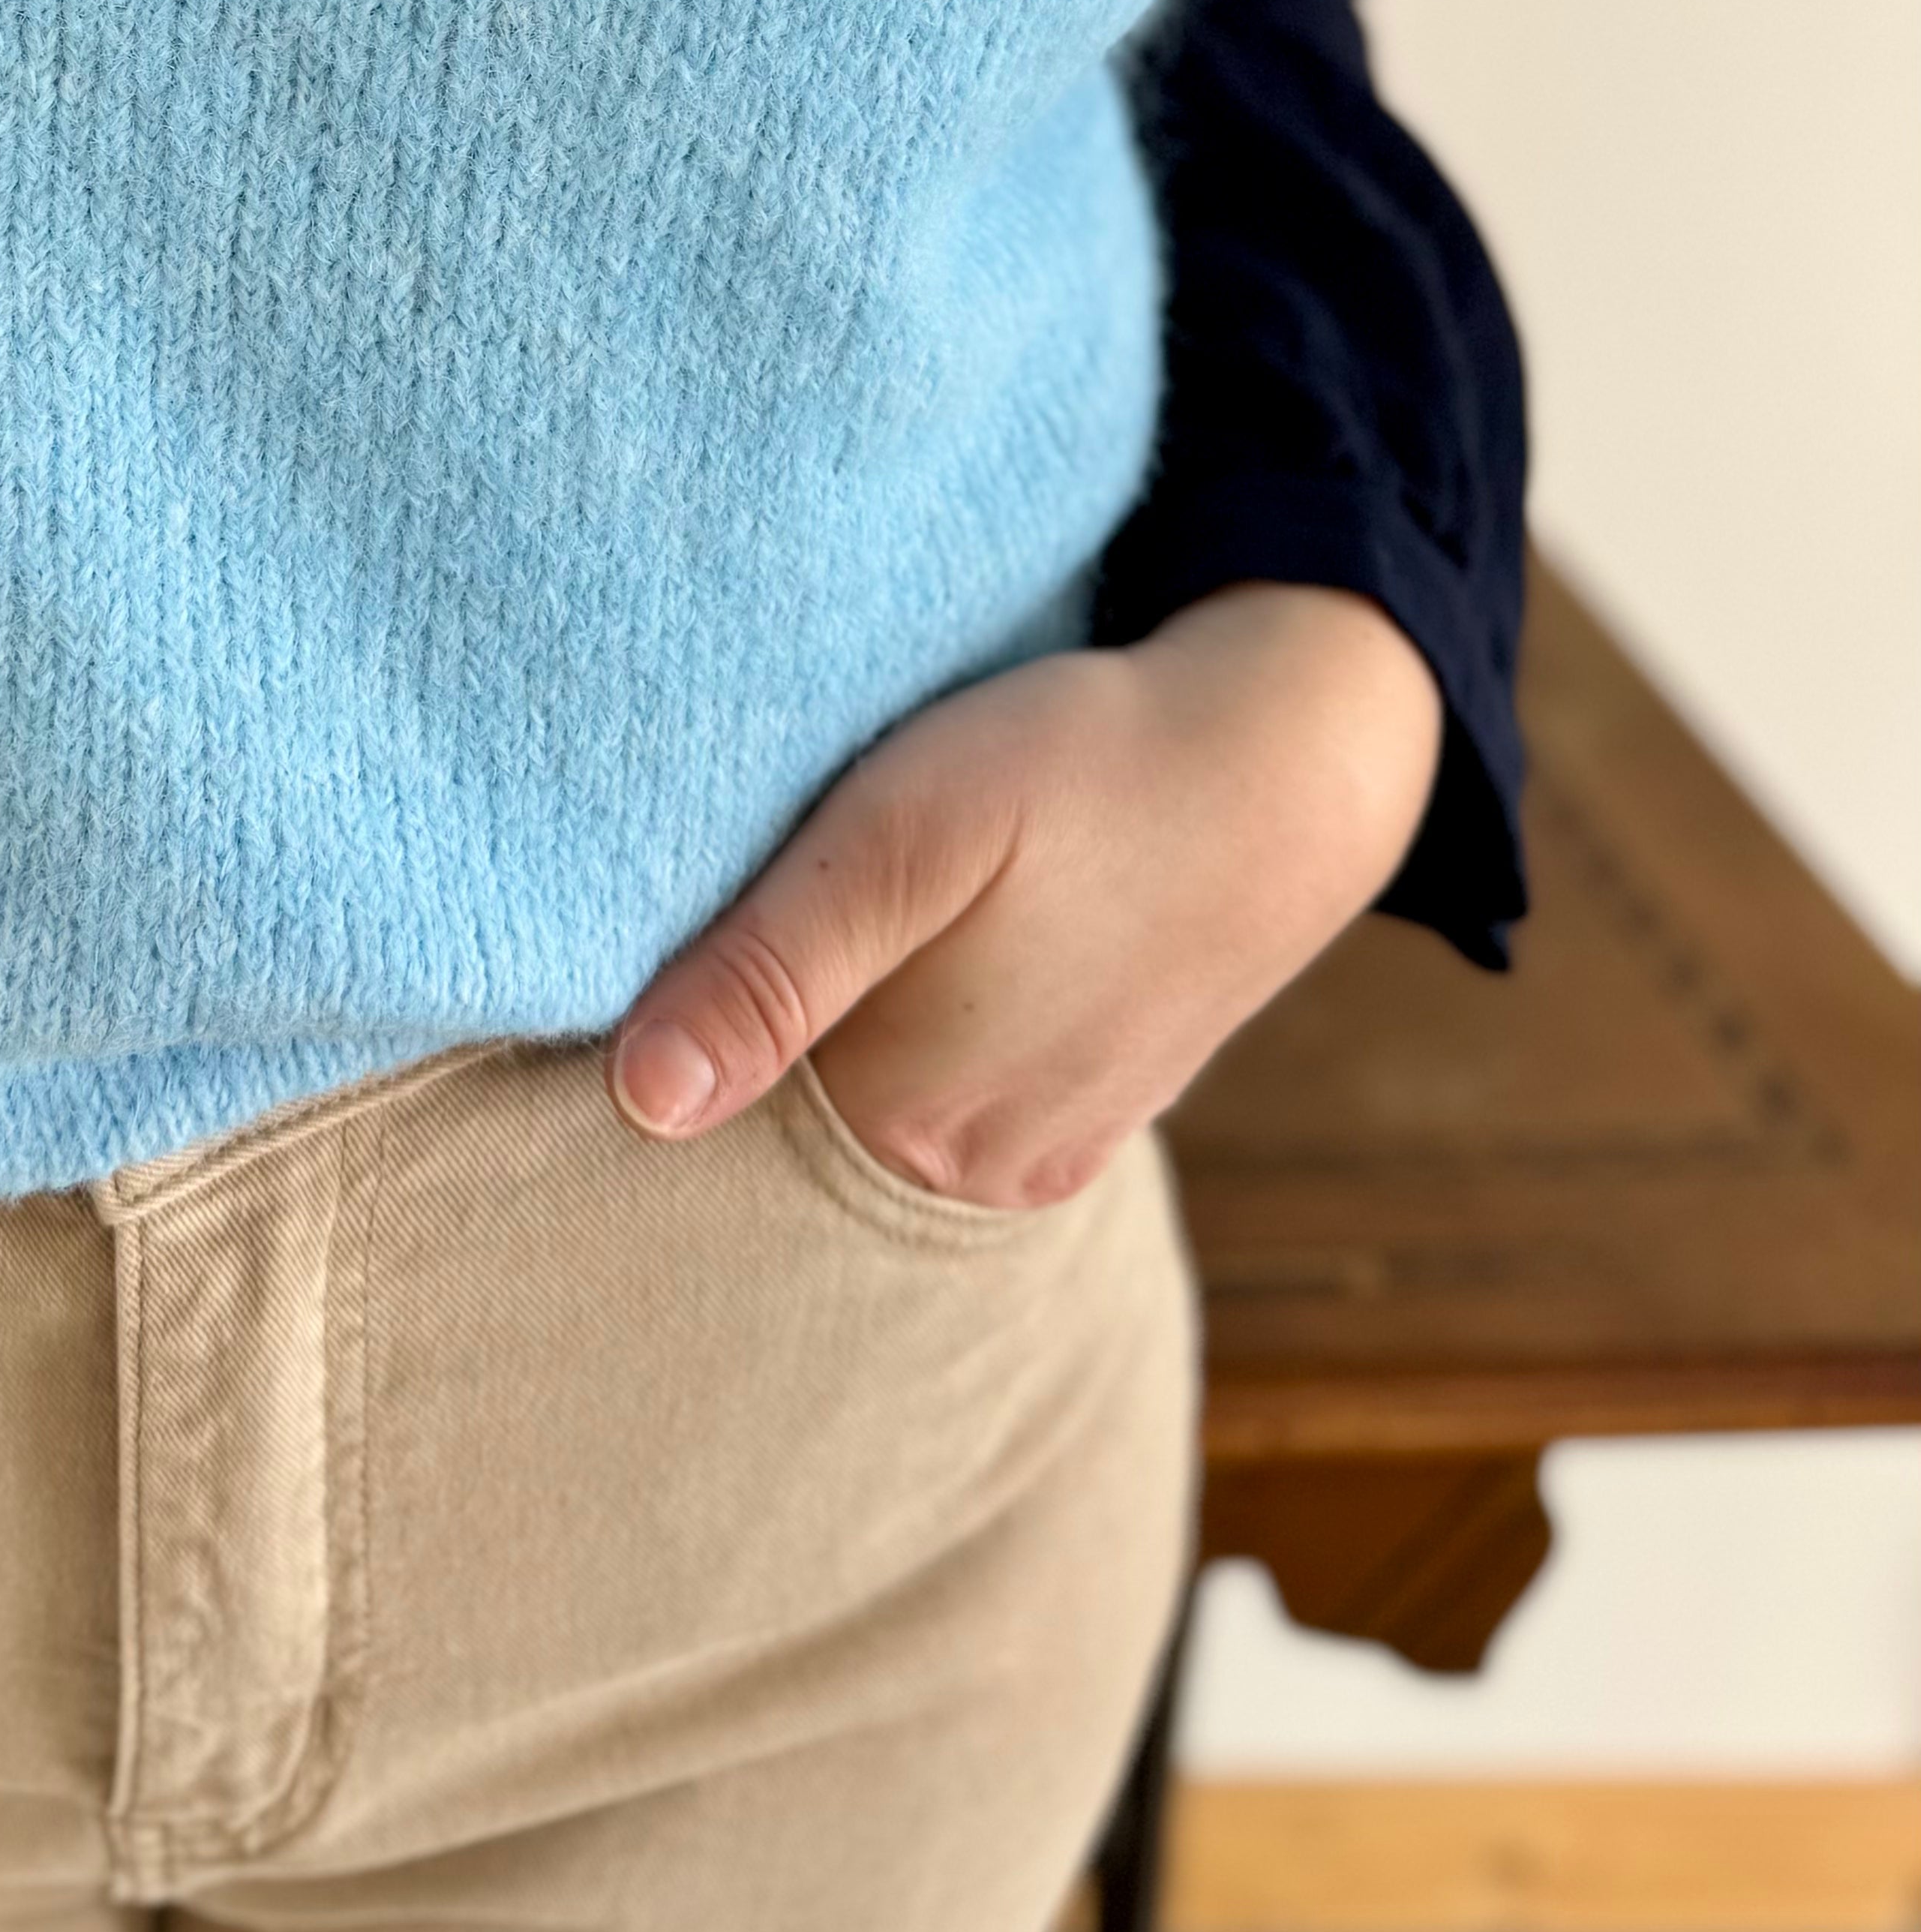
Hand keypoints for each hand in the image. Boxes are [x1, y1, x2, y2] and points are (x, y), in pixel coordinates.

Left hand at [604, 585, 1444, 1208]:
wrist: (1289, 761)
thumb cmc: (1084, 769)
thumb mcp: (906, 833)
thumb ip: (771, 968)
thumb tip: (642, 1102)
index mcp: (904, 1120)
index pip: (720, 1105)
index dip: (685, 1009)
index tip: (688, 918)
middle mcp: (971, 1170)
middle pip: (801, 1109)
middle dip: (771, 1018)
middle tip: (797, 884)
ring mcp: (1043, 1154)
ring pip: (884, 1099)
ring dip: (859, 1020)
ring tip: (885, 906)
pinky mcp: (1093, 1114)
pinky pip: (966, 1093)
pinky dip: (935, 1029)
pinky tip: (954, 948)